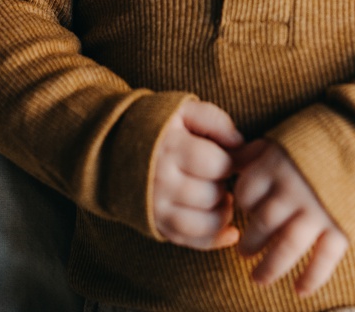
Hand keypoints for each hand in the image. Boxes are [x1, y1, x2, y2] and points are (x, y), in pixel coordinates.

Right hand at [151, 100, 244, 248]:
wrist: (111, 148)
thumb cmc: (158, 127)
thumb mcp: (184, 112)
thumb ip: (215, 121)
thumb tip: (243, 145)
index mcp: (170, 148)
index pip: (217, 164)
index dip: (232, 162)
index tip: (229, 157)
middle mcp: (161, 181)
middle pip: (212, 195)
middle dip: (224, 186)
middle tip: (219, 176)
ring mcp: (156, 207)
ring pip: (203, 224)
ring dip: (223, 214)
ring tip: (223, 199)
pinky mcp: (155, 224)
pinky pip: (189, 241)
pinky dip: (214, 240)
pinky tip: (229, 231)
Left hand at [232, 140, 349, 294]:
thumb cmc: (316, 141)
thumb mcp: (282, 139)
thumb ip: (253, 153)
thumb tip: (225, 162)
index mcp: (276, 164)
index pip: (246, 194)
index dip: (243, 205)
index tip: (248, 211)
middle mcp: (294, 189)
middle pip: (262, 225)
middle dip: (249, 243)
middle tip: (244, 252)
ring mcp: (318, 209)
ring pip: (287, 246)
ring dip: (270, 268)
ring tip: (257, 279)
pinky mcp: (342, 225)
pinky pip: (325, 258)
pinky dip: (312, 277)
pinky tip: (299, 290)